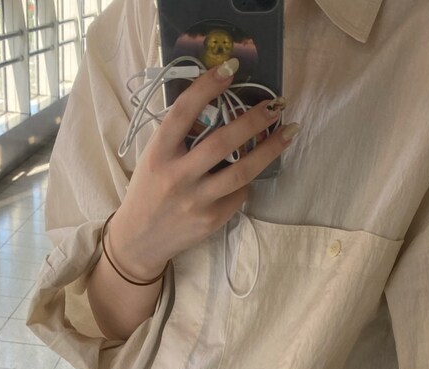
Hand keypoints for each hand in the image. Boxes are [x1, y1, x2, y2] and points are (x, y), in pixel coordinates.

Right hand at [109, 61, 296, 279]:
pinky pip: (239, 194)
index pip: (183, 112)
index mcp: (159, 152)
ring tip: (289, 132)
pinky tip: (256, 168)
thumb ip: (179, 136)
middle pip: (222, 143)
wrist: (140, 239)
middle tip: (275, 105)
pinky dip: (249, 179)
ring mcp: (196, 201)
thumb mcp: (154, 157)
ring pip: (241, 172)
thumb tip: (218, 106)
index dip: (206, 87)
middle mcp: (177, 176)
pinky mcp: (211, 220)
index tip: (230, 69)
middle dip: (253, 121)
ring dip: (270, 150)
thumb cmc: (149, 189)